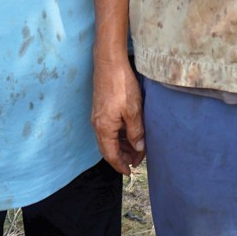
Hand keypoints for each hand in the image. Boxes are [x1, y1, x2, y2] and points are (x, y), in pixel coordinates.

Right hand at [93, 58, 144, 173]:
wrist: (109, 63)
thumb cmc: (121, 85)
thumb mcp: (133, 110)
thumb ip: (136, 131)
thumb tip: (138, 148)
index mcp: (104, 128)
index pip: (111, 155)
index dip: (121, 165)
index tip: (130, 172)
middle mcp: (98, 124)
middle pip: (109, 148)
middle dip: (123, 156)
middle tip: (138, 160)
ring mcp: (98, 116)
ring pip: (109, 139)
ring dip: (122, 145)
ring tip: (137, 147)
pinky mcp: (101, 109)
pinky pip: (109, 129)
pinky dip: (120, 135)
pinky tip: (130, 132)